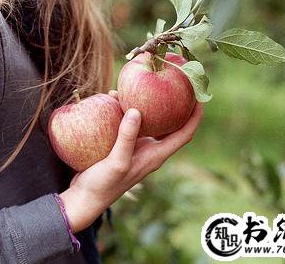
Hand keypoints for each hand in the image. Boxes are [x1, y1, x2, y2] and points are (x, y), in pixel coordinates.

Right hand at [60, 91, 202, 231]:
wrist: (85, 198)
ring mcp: (135, 148)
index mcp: (155, 156)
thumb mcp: (117, 161)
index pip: (184, 135)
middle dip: (174, 107)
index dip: (194, 118)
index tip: (200, 98)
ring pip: (146, 122)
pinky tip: (113, 100)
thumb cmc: (104, 184)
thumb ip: (127, 137)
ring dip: (145, 105)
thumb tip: (136, 110)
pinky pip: (127, 124)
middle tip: (174, 85)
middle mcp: (149, 150)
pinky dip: (124, 111)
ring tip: (139, 87)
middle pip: (169, 126)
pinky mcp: (120, 146)